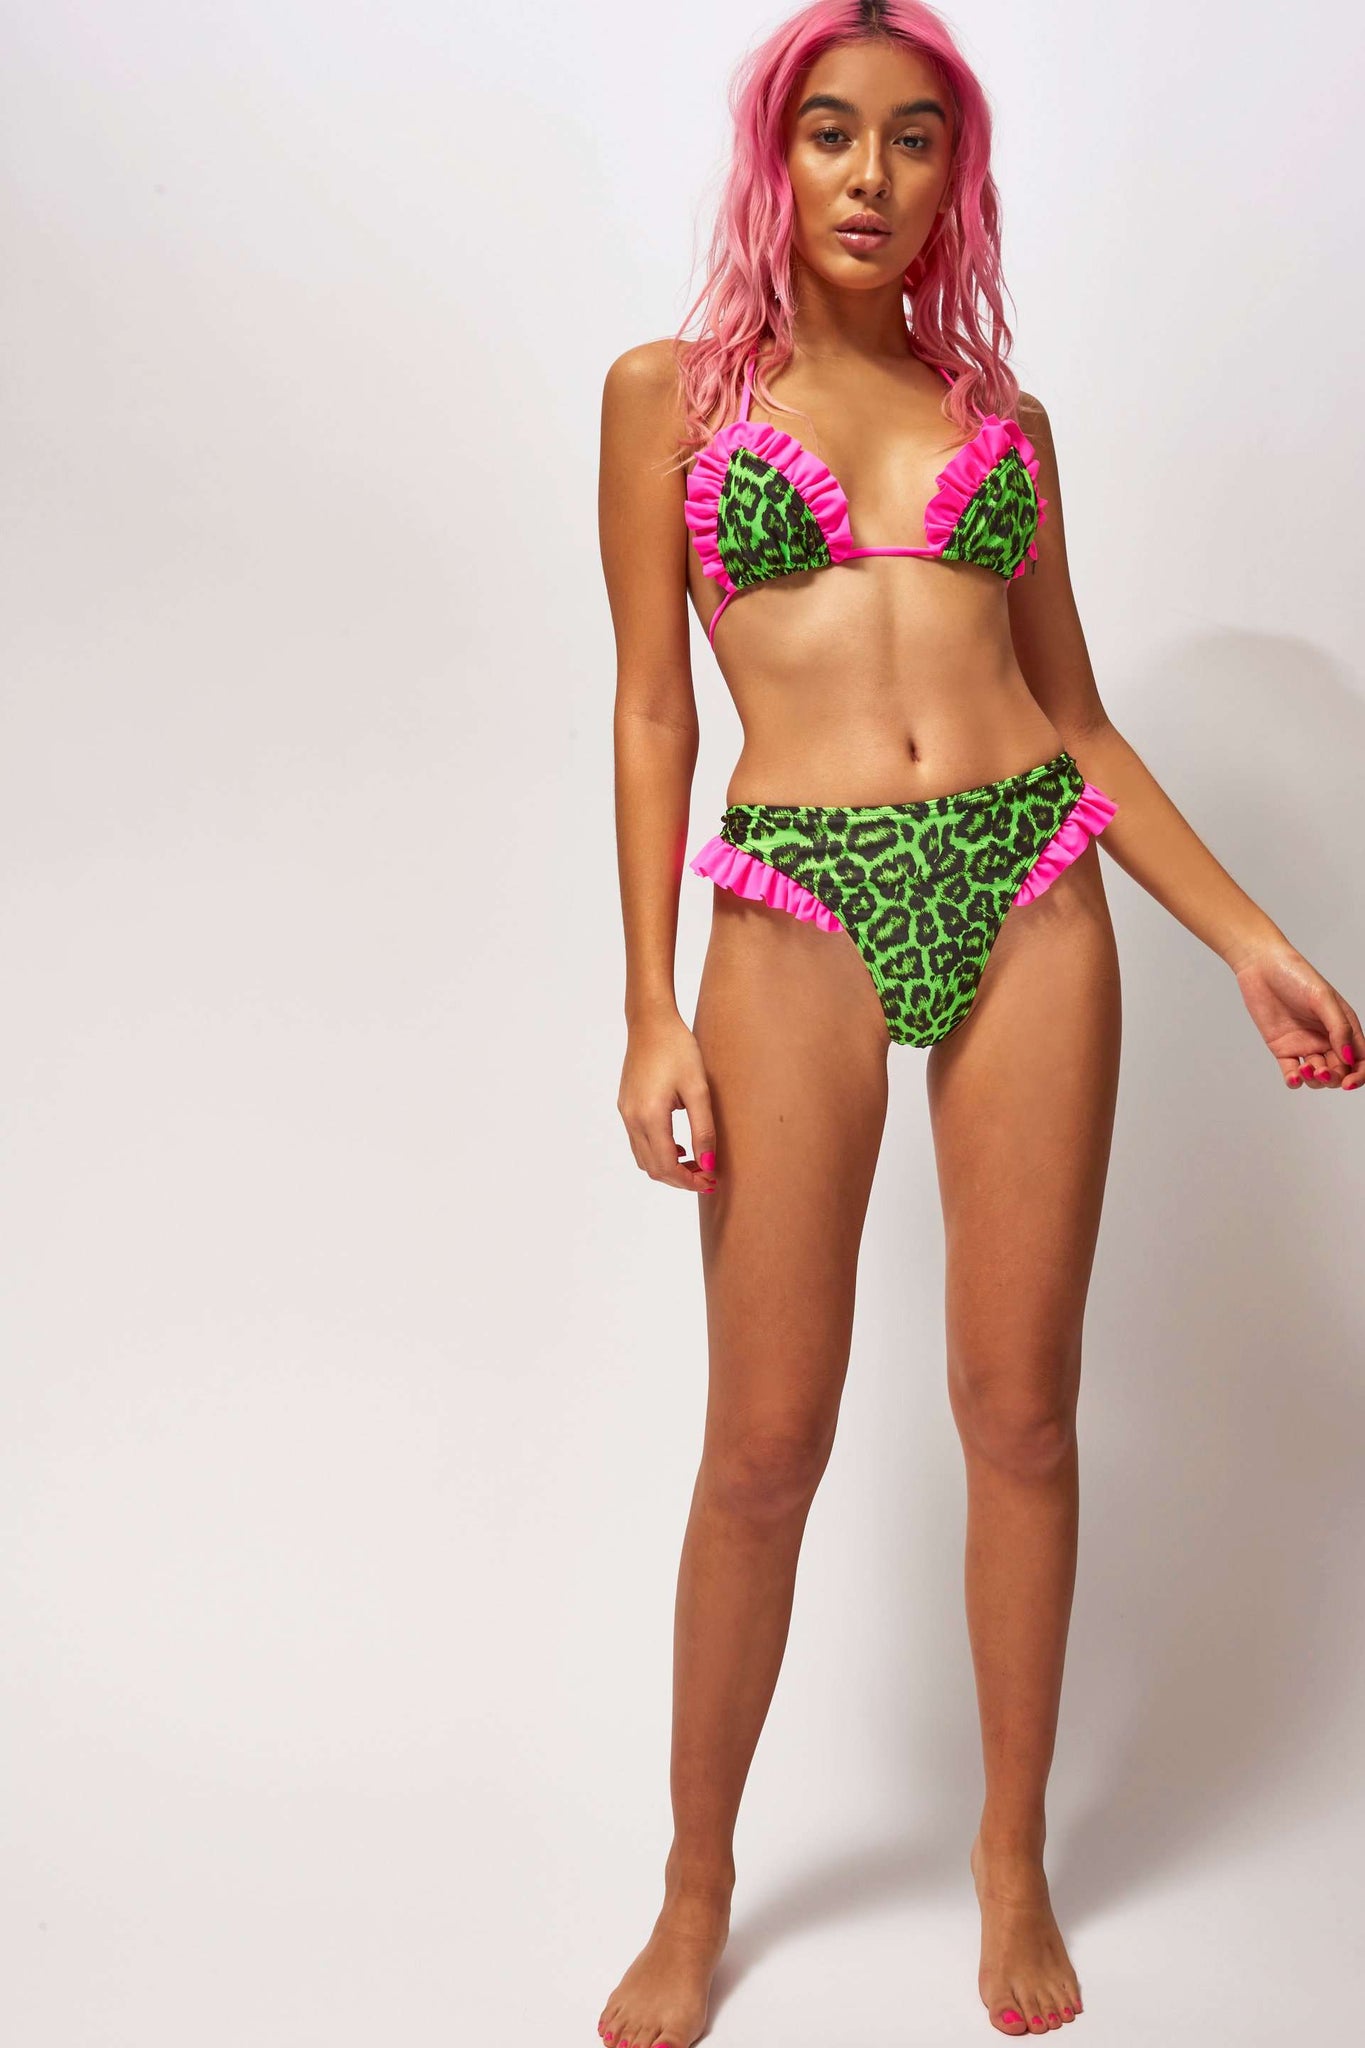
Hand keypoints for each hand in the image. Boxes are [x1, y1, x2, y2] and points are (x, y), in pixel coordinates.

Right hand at [617, 1009, 719, 1191]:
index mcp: (650, 1116)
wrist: (650, 1022)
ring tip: (696, 1163)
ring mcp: (626, 1113)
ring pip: (644, 1158)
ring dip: (669, 1168)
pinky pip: (639, 1142)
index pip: (667, 1166)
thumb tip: (709, 1165)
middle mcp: (632, 1119)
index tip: (711, 1182)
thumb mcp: (698, 1089)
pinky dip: (658, 1153)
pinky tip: (678, 1145)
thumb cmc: (678, 1049)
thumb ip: (703, 1130)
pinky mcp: (626, 1106)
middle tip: (707, 1177)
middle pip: (653, 1168)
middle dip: (680, 1179)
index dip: (689, 1181)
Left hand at [1231, 939, 1362, 1091]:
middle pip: (1339, 1071)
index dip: (1359, 1075)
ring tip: (1306, 1069)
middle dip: (1333, 1078)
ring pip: (1316, 1076)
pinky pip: (1291, 1072)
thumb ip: (1339, 1028)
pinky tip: (1294, 1078)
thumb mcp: (1323, 999)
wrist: (1261, 967)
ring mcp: (1304, 1044)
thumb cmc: (1297, 975)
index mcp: (1344, 1026)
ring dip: (1315, 1080)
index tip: (1348, 1084)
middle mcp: (1326, 1038)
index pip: (1359, 1058)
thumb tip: (1349, 1058)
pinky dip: (1294, 1080)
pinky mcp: (1282, 1048)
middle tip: (1322, 1072)